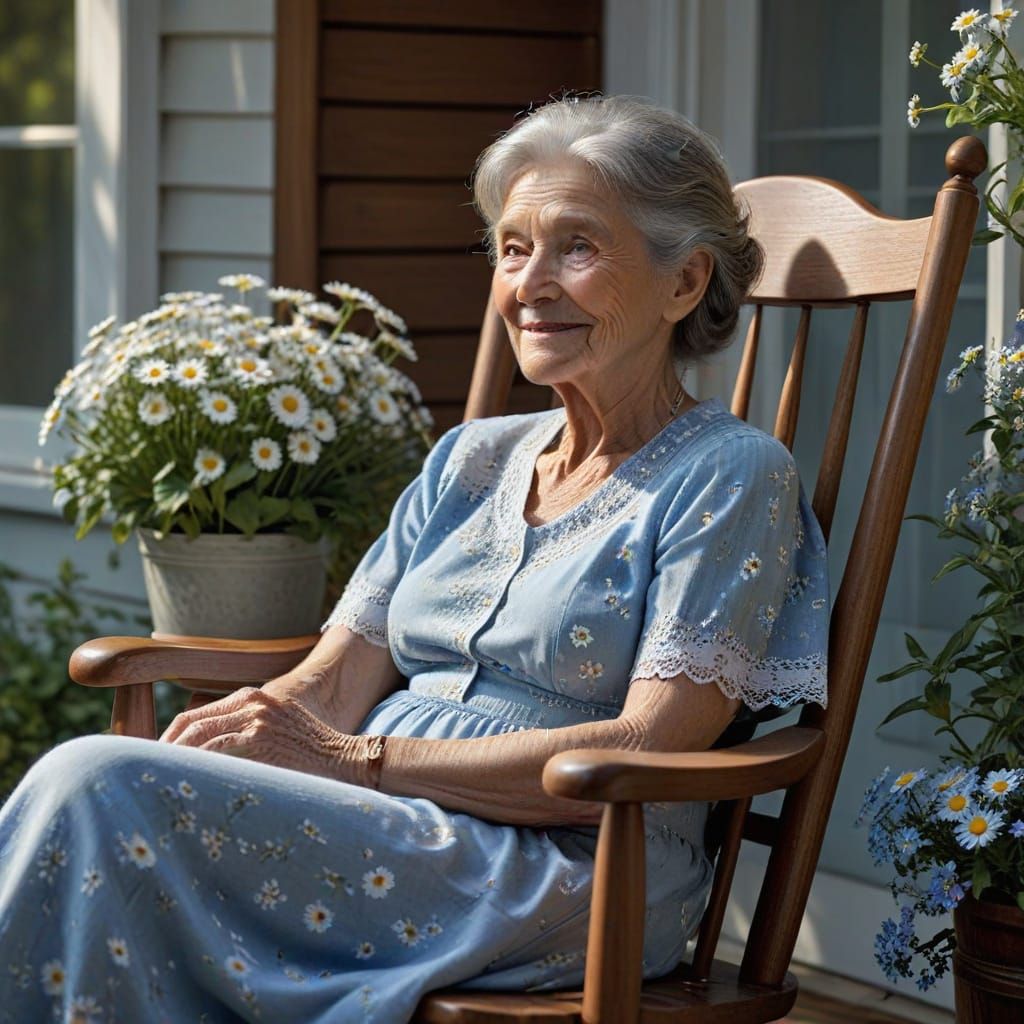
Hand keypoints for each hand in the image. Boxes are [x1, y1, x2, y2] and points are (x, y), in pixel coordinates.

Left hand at [159, 686, 379, 783]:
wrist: (347, 757)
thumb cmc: (313, 753)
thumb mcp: (277, 730)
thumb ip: (246, 734)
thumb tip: (206, 761)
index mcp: (253, 697)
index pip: (197, 715)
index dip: (171, 738)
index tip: (156, 760)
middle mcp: (252, 701)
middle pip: (190, 722)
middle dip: (164, 748)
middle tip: (146, 773)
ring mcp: (256, 718)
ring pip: (197, 735)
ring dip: (173, 757)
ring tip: (156, 779)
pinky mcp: (260, 738)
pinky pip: (214, 751)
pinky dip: (194, 764)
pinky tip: (182, 780)